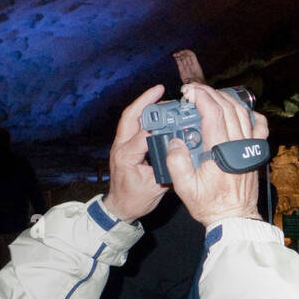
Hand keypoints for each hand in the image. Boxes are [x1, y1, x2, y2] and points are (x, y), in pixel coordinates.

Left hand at [102, 85, 169, 222]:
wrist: (120, 208)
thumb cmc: (134, 200)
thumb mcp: (154, 188)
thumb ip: (165, 169)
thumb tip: (178, 151)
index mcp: (126, 156)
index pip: (143, 133)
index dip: (159, 123)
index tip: (176, 116)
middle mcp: (121, 146)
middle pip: (131, 116)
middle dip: (145, 101)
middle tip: (161, 90)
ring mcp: (121, 145)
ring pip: (131, 118)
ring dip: (144, 105)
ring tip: (161, 95)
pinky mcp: (125, 146)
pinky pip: (133, 125)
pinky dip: (144, 114)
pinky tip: (158, 111)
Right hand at [167, 84, 269, 227]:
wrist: (234, 217)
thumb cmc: (209, 204)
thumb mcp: (185, 187)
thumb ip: (177, 162)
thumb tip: (175, 141)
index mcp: (220, 151)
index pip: (213, 113)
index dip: (201, 97)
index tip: (189, 92)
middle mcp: (238, 145)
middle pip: (227, 108)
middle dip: (210, 93)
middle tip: (195, 90)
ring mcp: (249, 147)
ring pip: (242, 113)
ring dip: (226, 99)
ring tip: (211, 95)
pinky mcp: (255, 152)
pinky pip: (259, 127)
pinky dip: (251, 114)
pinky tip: (240, 110)